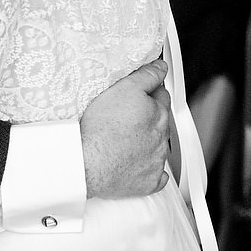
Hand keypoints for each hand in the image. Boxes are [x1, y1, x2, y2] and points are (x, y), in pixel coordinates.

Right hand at [80, 60, 171, 197]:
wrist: (89, 162)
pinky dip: (150, 169)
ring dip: (149, 140)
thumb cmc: (101, 128)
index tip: (140, 93)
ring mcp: (156, 161)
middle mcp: (162, 137)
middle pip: (161, 120)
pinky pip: (157, 175)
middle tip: (129, 114)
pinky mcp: (149, 181)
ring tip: (125, 137)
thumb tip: (160, 68)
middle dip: (151, 115)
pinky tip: (137, 163)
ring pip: (159, 146)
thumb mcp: (124, 89)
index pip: (162, 95)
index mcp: (158, 114)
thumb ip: (146, 76)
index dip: (150, 91)